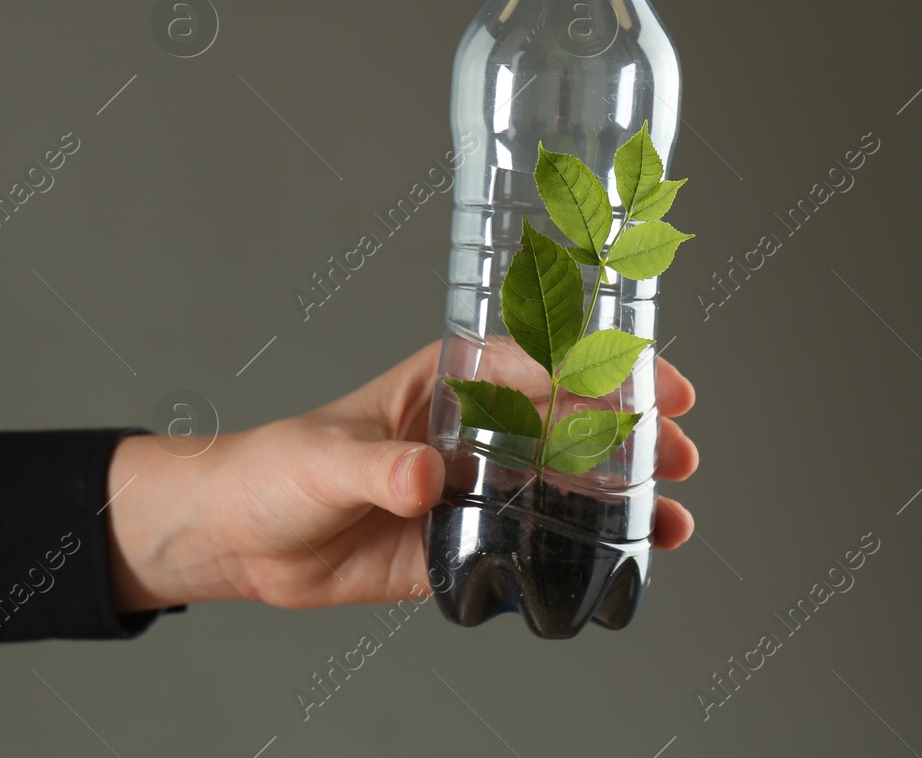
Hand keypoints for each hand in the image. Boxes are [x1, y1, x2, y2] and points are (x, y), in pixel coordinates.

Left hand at [104, 341, 698, 611]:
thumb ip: (380, 469)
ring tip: (675, 513)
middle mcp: (470, 431)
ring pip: (562, 484)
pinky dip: (580, 547)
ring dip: (621, 494)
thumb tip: (427, 476)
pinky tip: (624, 558)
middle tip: (680, 451)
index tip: (652, 383)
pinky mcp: (462, 543)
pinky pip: (532, 543)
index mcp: (443, 383)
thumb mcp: (325, 459)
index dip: (599, 369)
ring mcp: (472, 488)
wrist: (242, 540)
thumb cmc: (274, 470)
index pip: (536, 364)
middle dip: (631, 432)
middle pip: (567, 421)